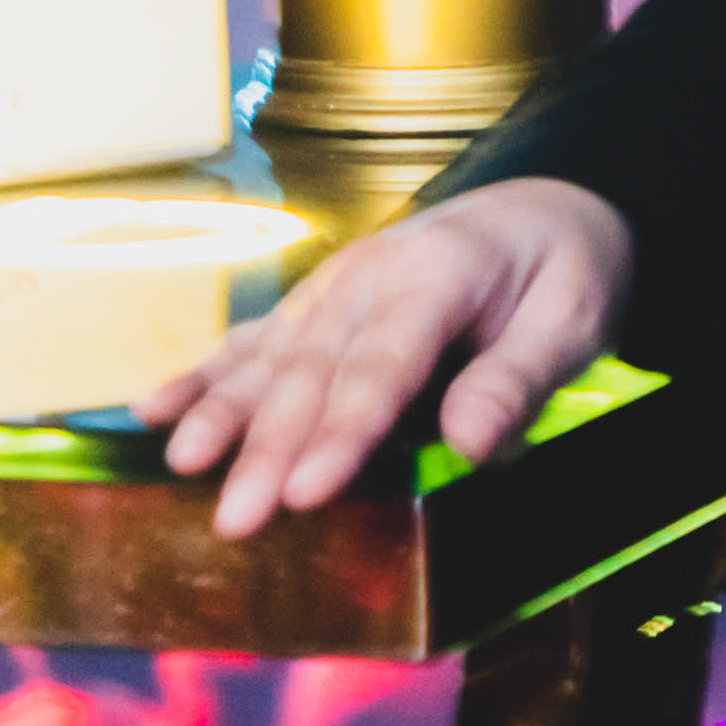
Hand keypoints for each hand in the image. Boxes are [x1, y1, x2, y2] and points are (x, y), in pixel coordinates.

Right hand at [139, 178, 636, 535]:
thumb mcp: (574, 318)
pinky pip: (255, 340)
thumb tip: (472, 447)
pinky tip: (151, 409)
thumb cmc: (566, 268)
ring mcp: (337, 286)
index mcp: (441, 274)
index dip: (343, 432)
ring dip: (221, 412)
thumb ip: (521, 380)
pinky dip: (204, 374)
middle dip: (269, 448)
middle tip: (236, 520)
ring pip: (271, 356)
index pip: (385, 365)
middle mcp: (373, 275)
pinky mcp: (319, 303)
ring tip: (180, 464)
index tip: (305, 493)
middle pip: (315, 371)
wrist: (547, 205)